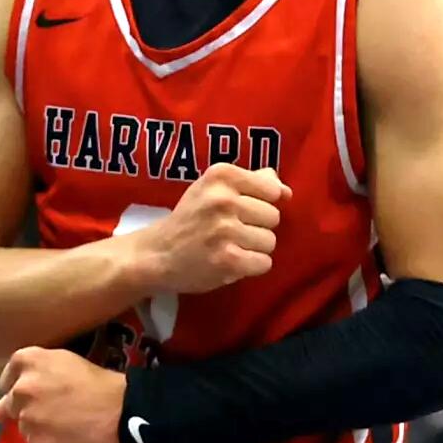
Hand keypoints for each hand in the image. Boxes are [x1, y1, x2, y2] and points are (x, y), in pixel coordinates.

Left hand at [0, 347, 125, 442]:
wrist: (120, 410)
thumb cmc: (97, 379)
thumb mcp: (64, 360)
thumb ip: (35, 370)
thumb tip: (6, 400)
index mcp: (28, 362)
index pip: (8, 375)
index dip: (20, 383)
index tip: (33, 391)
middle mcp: (21, 390)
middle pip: (11, 402)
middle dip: (25, 406)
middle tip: (50, 410)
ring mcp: (27, 420)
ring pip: (23, 426)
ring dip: (36, 426)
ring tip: (63, 425)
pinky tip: (66, 439)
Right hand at [133, 163, 291, 293]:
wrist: (157, 253)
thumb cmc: (191, 217)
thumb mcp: (213, 188)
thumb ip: (251, 182)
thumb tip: (285, 190)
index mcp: (221, 175)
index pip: (271, 190)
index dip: (261, 203)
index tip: (240, 209)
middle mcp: (223, 199)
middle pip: (273, 217)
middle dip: (257, 227)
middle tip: (232, 231)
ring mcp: (225, 230)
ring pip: (270, 241)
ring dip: (254, 248)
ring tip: (230, 246)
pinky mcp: (228, 260)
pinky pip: (264, 263)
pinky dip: (251, 266)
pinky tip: (231, 261)